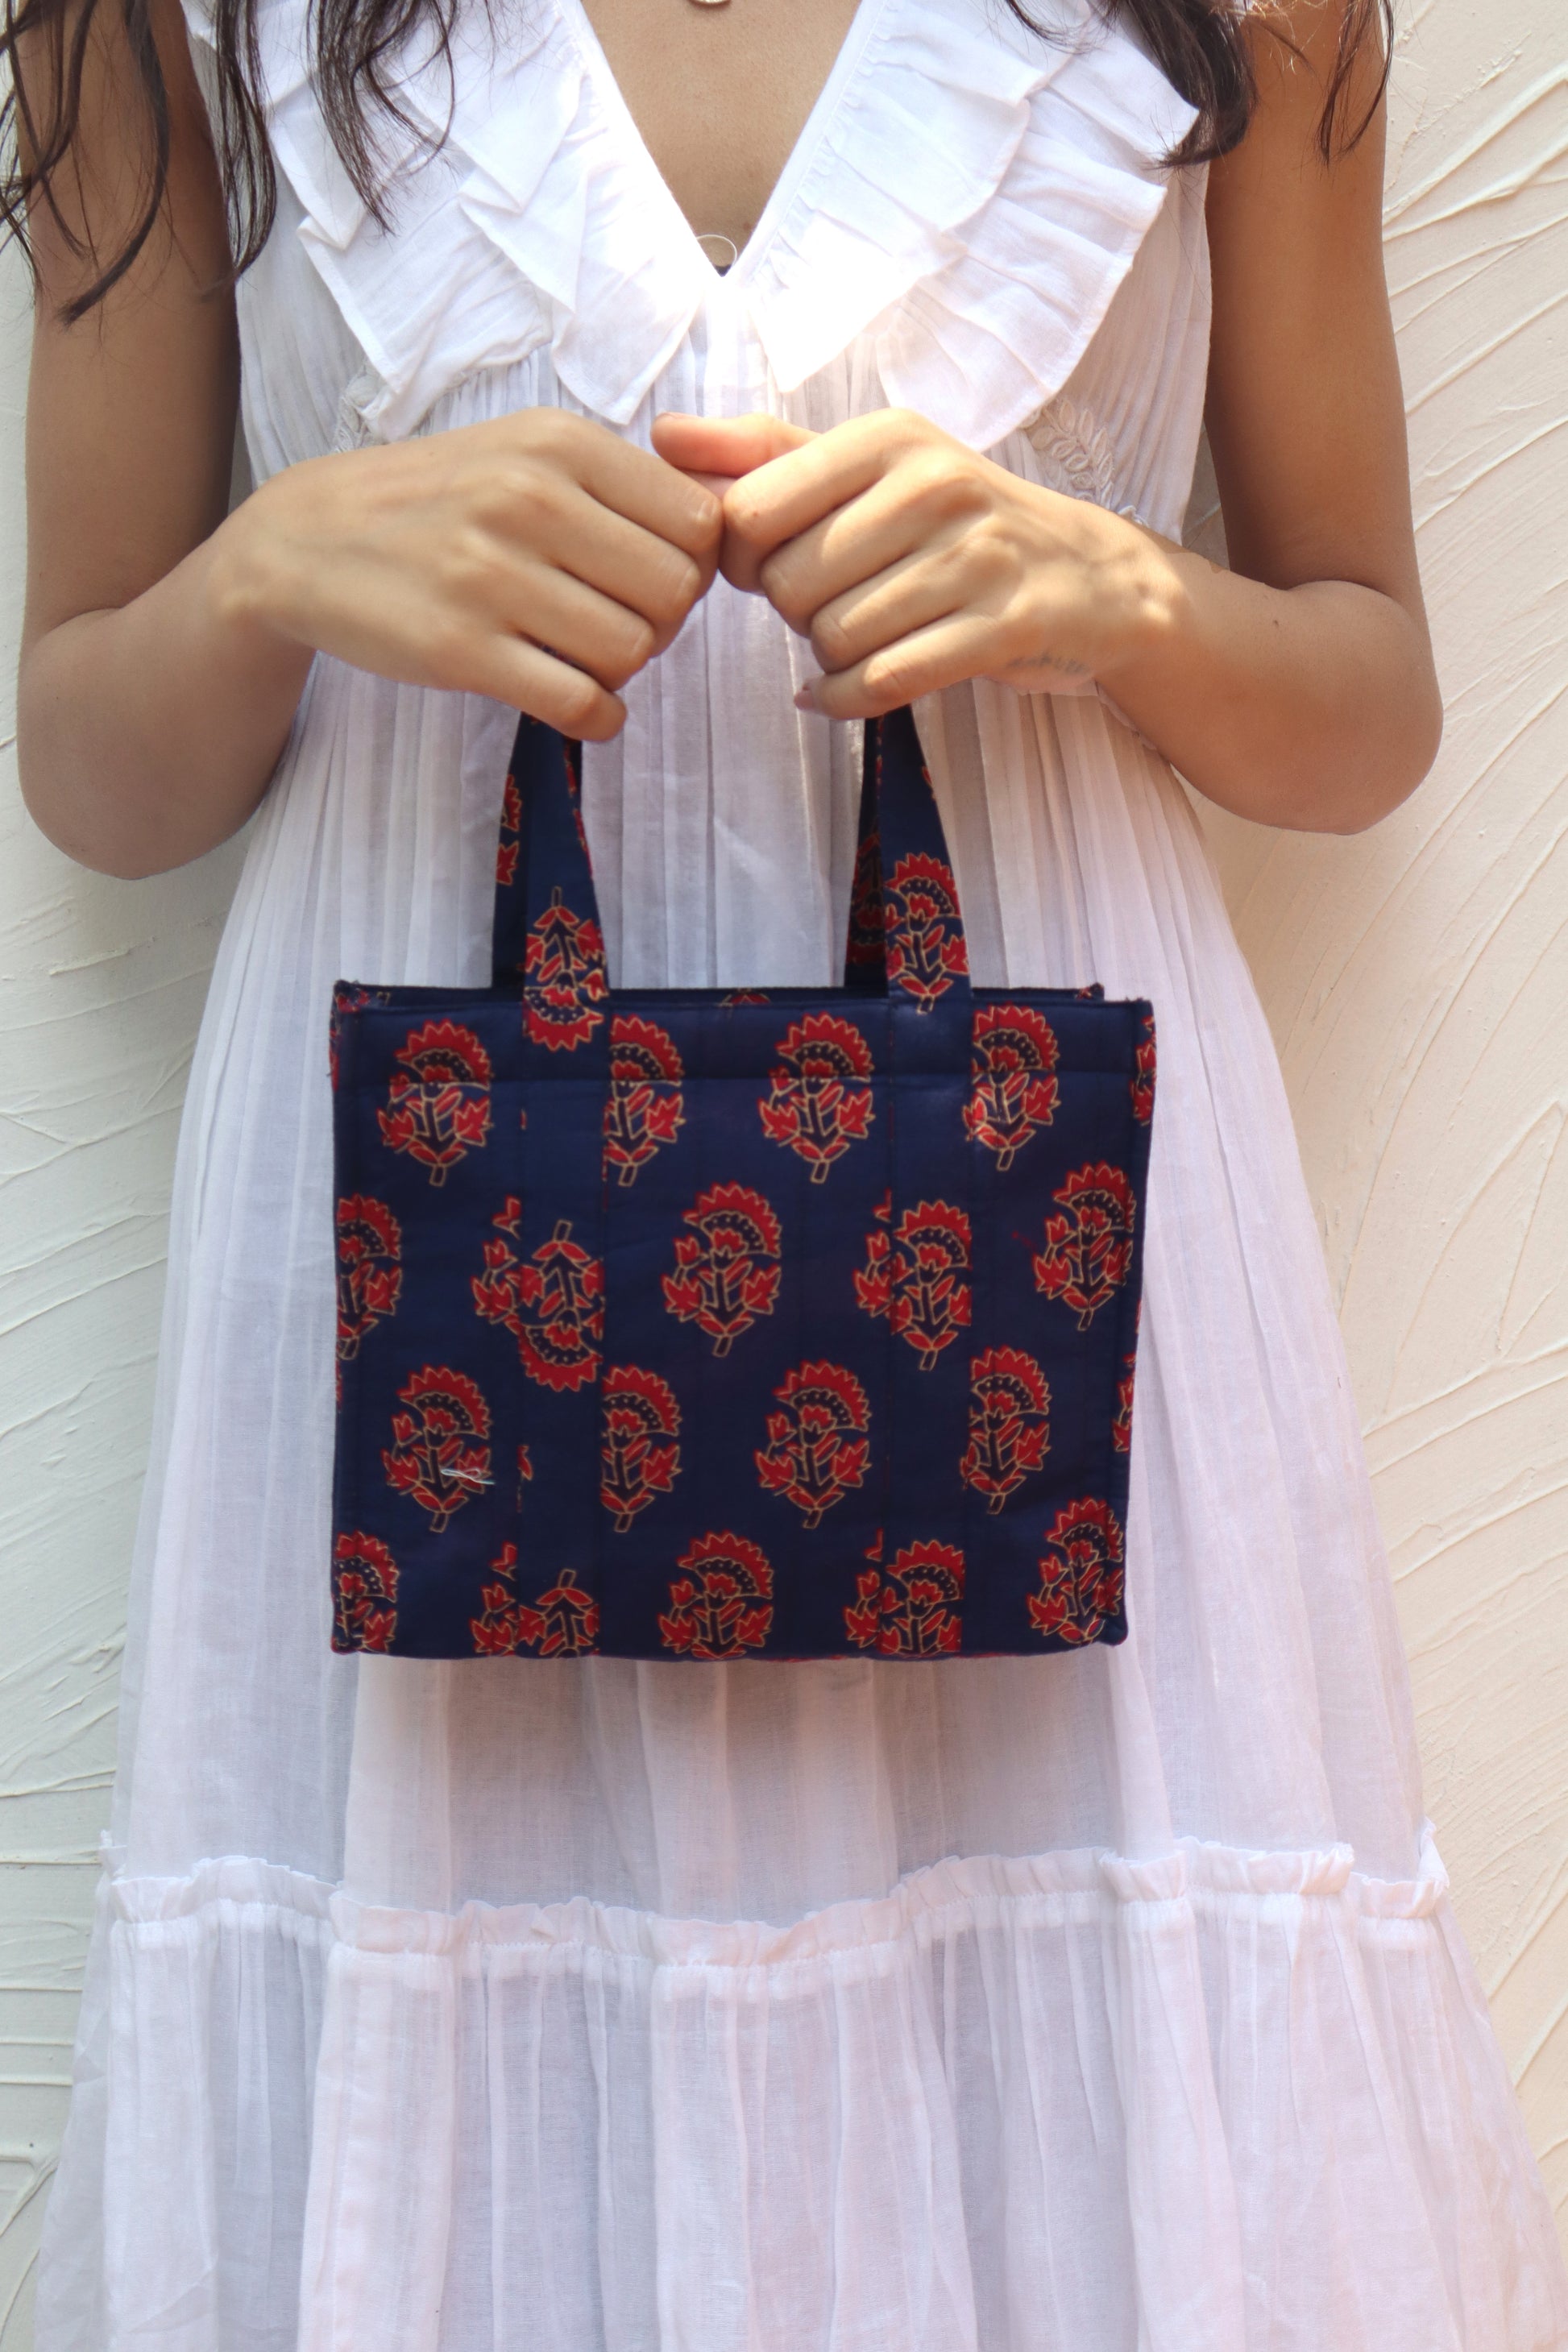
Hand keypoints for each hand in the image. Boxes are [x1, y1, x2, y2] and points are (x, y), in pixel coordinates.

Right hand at [214, 410, 723, 740]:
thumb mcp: (523, 452)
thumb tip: (720, 530)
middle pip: (675, 593)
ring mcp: (492, 576)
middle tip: (619, 625)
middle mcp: (529, 499)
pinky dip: (599, 718)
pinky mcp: (462, 650)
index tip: (648, 580)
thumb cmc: (438, 500)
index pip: (696, 523)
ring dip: (623, 671)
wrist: (307, 541)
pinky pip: (581, 703)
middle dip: (663, 624)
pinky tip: (579, 705)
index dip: (691, 566)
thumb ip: (617, 482)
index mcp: (558, 443)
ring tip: (584, 658)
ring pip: (632, 651)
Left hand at [652, 409, 1175, 718]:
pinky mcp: (1002, 627)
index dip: (743, 557)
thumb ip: (762, 453)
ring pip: (834, 637)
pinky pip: (883, 680)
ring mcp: (975, 557)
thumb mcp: (867, 469)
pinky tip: (843, 691)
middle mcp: (934, 486)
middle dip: (792, 611)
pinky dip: (847, 699)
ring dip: (829, 656)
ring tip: (862, 636)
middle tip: (832, 604)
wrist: (1089, 578)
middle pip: (787, 584)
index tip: (773, 562)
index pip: (751, 512)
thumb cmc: (952, 524)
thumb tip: (662, 437)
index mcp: (888, 439)